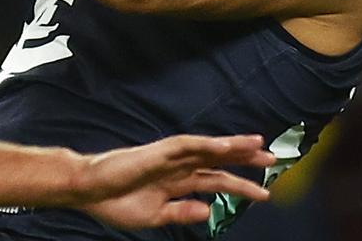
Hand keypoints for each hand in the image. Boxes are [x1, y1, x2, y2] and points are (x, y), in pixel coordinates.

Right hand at [72, 134, 274, 228]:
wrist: (88, 191)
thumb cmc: (114, 202)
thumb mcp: (155, 216)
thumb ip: (181, 212)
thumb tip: (208, 211)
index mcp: (176, 182)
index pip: (215, 181)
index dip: (239, 186)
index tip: (264, 194)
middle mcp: (177, 167)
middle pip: (217, 161)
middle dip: (245, 160)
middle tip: (273, 159)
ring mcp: (169, 157)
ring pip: (208, 149)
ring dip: (233, 146)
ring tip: (259, 146)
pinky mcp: (159, 151)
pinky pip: (188, 145)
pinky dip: (207, 144)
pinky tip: (226, 145)